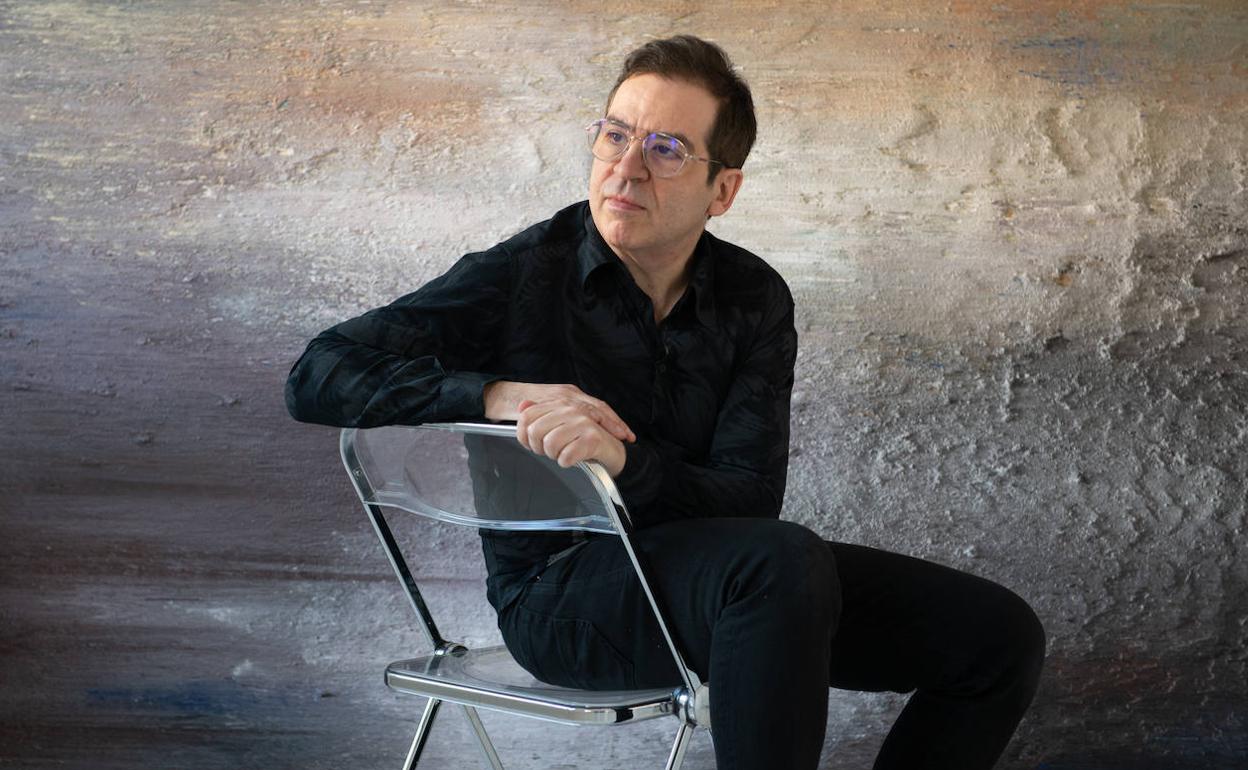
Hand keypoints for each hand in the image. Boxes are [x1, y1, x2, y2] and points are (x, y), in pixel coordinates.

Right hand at [483, 381, 634, 443]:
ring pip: (588, 408)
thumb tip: (573, 440)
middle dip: (614, 422)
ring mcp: (559, 396)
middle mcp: (567, 394)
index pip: (595, 407)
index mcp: (569, 396)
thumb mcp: (548, 414)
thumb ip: (560, 422)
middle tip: (627, 435)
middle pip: (597, 407)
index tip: (626, 434)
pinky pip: (570, 412)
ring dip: (605, 421)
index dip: (611, 420)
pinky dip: (583, 423)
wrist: (502, 395)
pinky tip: (590, 432)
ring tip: (617, 435)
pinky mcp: (550, 401)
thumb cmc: (525, 408)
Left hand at [515, 398, 627, 476]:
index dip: (525, 436)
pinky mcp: (593, 438)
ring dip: (555, 456)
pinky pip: (566, 456)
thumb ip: (540, 413)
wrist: (614, 451)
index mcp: (560, 403)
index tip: (534, 445)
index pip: (526, 417)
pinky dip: (567, 462)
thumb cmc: (586, 438)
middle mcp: (571, 409)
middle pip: (534, 431)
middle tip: (551, 452)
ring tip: (564, 455)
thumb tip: (522, 405)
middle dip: (539, 448)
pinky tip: (573, 459)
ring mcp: (583, 422)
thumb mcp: (560, 423)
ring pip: (550, 443)